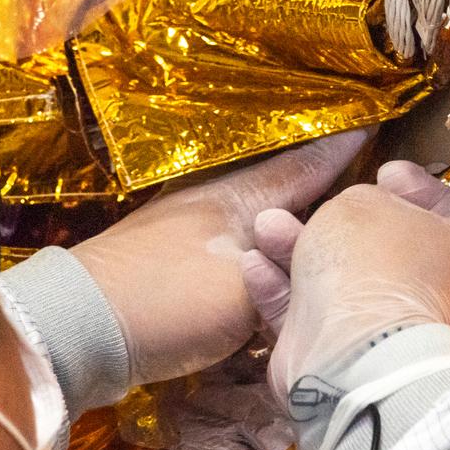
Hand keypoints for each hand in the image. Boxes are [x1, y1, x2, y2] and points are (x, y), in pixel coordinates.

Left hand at [73, 130, 369, 384]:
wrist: (79, 328)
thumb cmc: (172, 301)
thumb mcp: (246, 291)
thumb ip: (285, 277)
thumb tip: (310, 267)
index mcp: (240, 199)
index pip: (303, 167)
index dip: (337, 151)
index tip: (370, 121)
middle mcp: (213, 203)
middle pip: (275, 187)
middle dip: (312, 179)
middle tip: (352, 171)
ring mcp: (184, 230)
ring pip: (249, 217)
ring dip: (279, 218)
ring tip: (312, 221)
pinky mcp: (164, 263)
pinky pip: (227, 248)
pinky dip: (251, 252)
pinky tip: (260, 265)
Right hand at [240, 160, 449, 399]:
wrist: (351, 354)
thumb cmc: (375, 267)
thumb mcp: (365, 205)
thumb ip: (361, 201)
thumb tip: (358, 212)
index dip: (416, 186)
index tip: (386, 171)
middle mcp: (439, 296)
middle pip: (388, 247)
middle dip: (341, 221)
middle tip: (319, 198)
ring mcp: (393, 332)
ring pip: (344, 281)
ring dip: (301, 249)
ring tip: (266, 224)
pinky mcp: (349, 358)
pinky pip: (316, 316)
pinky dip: (285, 290)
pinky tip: (254, 264)